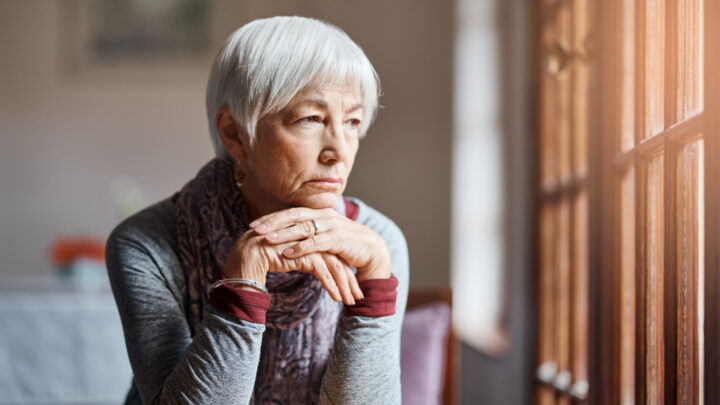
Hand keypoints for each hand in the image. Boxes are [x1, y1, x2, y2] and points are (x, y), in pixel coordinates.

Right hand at [222, 228, 363, 305]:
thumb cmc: (263, 260)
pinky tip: (338, 298)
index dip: (343, 270)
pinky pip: (322, 271)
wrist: (244, 259)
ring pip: (333, 265)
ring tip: (351, 301)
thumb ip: (304, 259)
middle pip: (337, 258)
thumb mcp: (289, 258)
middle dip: (348, 279)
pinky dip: (332, 285)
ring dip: (344, 284)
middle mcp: (310, 237)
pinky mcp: (302, 253)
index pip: (332, 254)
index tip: (351, 286)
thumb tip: (318, 267)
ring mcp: (307, 244)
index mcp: (309, 236)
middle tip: (357, 296)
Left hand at [248, 207, 391, 281]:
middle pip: (293, 215)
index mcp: (318, 213)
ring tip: (266, 240)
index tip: (253, 224)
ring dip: (283, 234)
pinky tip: (287, 253)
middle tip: (254, 229)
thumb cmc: (344, 245)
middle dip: (272, 222)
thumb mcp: (324, 236)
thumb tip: (284, 238)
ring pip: (302, 227)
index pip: (290, 212)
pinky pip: (316, 242)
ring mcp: (332, 225)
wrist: (371, 250)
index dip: (272, 218)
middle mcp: (324, 215)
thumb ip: (307, 234)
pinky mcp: (338, 238)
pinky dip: (300, 247)